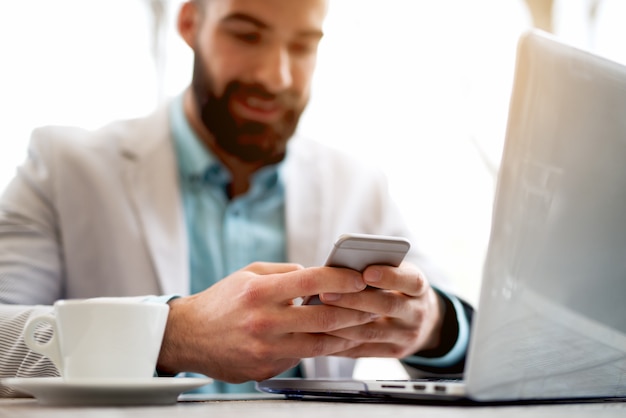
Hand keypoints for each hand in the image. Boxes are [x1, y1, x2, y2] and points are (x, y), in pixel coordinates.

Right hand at [156, 262, 378, 382]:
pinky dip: (319, 348)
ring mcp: (265, 349)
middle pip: (323, 318)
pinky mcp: (265, 369)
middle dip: (355, 310)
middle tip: (372, 305)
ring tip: (360, 325)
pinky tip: (332, 340)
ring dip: (345, 334)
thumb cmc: (221, 301)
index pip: (312, 281)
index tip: (359, 278)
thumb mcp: (249, 275)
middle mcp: (264, 322)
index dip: (341, 279)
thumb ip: (284, 273)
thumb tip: (316, 275)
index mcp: (260, 292)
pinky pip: (301, 358)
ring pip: (319, 344)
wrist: (188, 336)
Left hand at [318, 262, 444, 357]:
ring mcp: (406, 336)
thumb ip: (379, 267)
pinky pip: (362, 350)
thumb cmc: (399, 287)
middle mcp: (416, 313)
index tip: (366, 272)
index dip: (390, 277)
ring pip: (371, 332)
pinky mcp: (392, 352)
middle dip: (354, 300)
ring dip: (341, 324)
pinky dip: (339, 343)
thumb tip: (342, 266)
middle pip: (387, 307)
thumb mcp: (398, 272)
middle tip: (326, 293)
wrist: (422, 320)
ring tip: (317, 314)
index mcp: (419, 288)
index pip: (411, 281)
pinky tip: (320, 334)